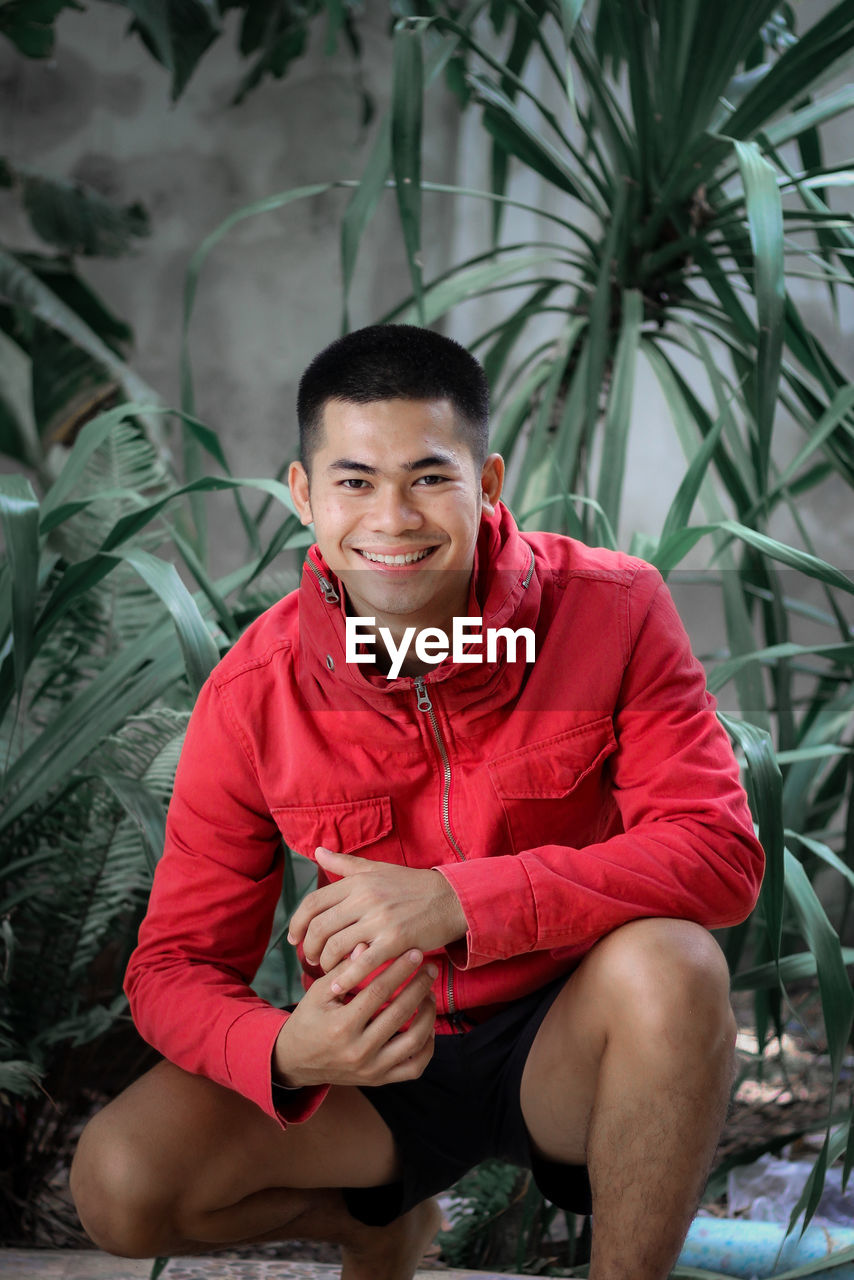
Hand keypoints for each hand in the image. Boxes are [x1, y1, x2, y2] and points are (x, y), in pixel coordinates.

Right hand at [273, 948, 437, 1087]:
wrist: (296, 1061)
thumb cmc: (308, 1020)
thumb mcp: (318, 992)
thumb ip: (344, 970)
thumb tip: (367, 945)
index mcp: (341, 1026)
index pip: (378, 992)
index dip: (399, 970)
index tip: (415, 953)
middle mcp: (358, 1051)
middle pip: (399, 1014)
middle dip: (419, 986)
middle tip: (430, 968)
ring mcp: (371, 1069)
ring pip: (413, 1043)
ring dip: (428, 1015)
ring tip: (429, 994)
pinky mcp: (379, 1079)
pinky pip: (414, 1068)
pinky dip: (427, 1047)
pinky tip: (428, 1026)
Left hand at [287, 848, 467, 988]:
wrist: (451, 899)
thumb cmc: (412, 885)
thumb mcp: (377, 869)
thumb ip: (345, 863)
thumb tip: (317, 852)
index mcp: (358, 880)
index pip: (313, 903)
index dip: (297, 923)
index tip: (294, 939)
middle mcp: (365, 897)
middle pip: (320, 927)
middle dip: (309, 948)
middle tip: (311, 959)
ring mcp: (380, 919)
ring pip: (336, 946)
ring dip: (326, 963)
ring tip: (327, 970)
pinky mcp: (396, 940)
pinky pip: (362, 963)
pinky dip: (346, 977)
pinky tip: (339, 987)